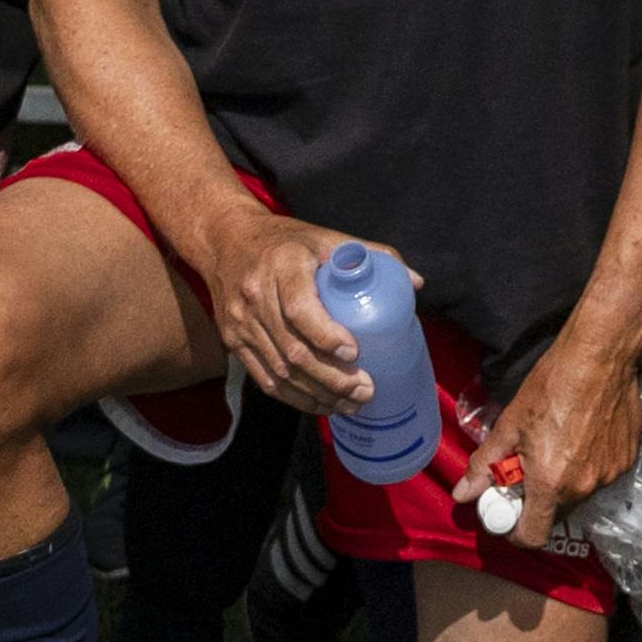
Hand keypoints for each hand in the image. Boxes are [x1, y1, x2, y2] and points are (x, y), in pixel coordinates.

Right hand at [209, 216, 403, 420]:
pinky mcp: (233, 342)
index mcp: (283, 265)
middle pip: (293, 349)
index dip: (327, 335)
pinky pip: (264, 378)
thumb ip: (371, 256)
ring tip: (350, 404)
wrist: (225, 240)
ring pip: (279, 370)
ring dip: (317, 394)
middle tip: (365, 390)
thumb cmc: (285, 241)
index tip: (355, 351)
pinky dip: (293, 397)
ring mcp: (240, 323)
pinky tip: (319, 403)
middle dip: (332, 377)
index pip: (300, 308)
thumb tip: (415, 283)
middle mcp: (256, 296)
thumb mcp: (326, 237)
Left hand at [471, 327, 641, 531]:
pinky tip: (584, 435)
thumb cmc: (552, 385)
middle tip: (530, 466)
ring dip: (565, 480)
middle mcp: (583, 486)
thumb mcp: (510, 424)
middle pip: (555, 512)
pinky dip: (588, 464)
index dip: (516, 529)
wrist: (602, 355)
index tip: (510, 509)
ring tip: (559, 443)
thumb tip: (462, 494)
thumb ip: (484, 466)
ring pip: (579, 492)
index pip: (532, 536)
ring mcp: (610, 473)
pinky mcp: (628, 458)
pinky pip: (601, 474)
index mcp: (550, 483)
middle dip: (539, 497)